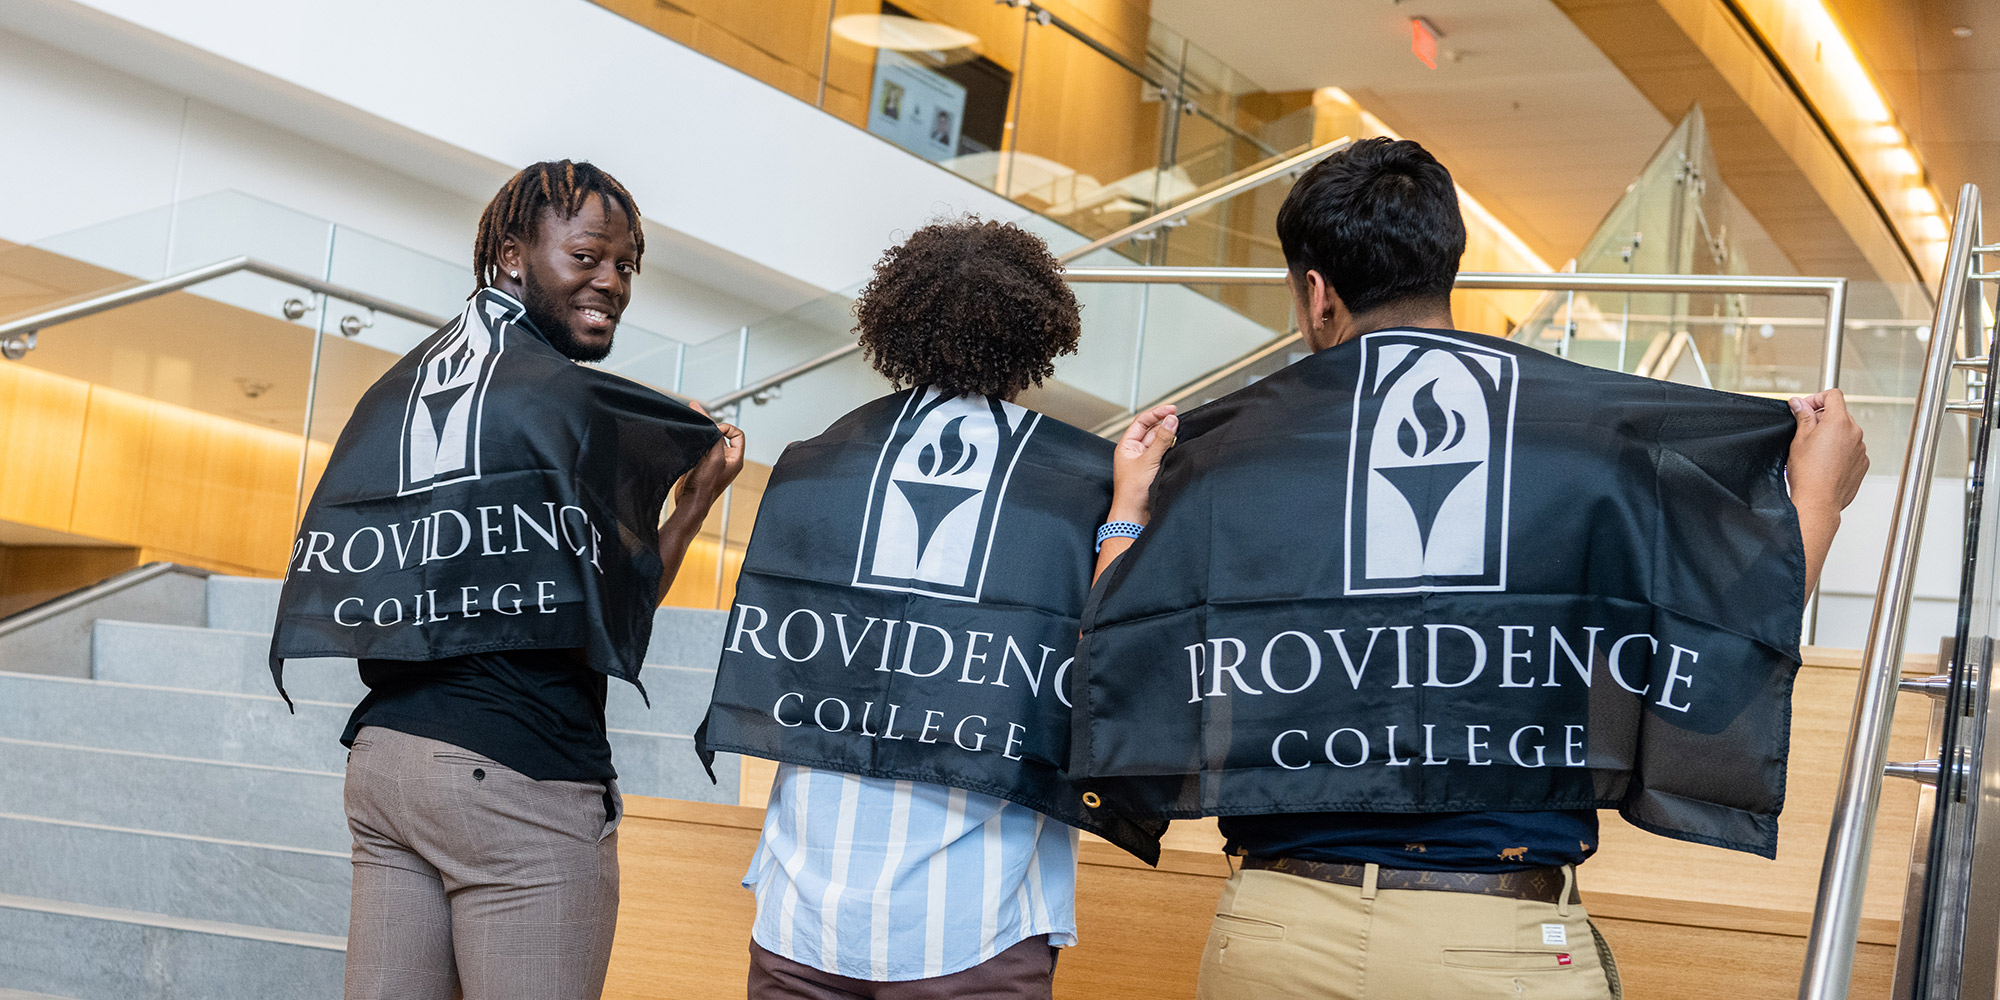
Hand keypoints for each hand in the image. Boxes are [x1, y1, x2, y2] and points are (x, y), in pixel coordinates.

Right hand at [676, 418, 744, 516]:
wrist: (690, 501)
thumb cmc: (705, 485)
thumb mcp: (715, 458)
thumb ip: (716, 439)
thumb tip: (713, 426)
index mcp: (736, 459)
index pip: (737, 434)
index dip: (726, 428)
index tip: (713, 431)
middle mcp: (726, 460)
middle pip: (721, 435)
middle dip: (710, 427)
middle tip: (697, 414)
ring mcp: (713, 463)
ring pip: (709, 440)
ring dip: (701, 434)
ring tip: (693, 426)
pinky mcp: (701, 465)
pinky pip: (700, 447)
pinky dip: (695, 441)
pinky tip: (687, 437)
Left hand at [1110, 404, 1176, 525]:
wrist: (1135, 514)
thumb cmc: (1132, 492)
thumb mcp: (1149, 460)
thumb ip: (1162, 439)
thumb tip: (1171, 420)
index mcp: (1127, 446)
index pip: (1142, 422)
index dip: (1156, 413)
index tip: (1171, 409)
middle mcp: (1135, 452)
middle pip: (1152, 431)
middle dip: (1165, 426)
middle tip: (1179, 421)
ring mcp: (1145, 461)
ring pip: (1160, 443)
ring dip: (1169, 438)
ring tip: (1180, 435)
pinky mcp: (1154, 470)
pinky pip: (1164, 455)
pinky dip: (1172, 450)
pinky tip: (1179, 449)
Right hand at [1787, 390, 1866, 518]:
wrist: (1818, 500)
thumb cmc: (1808, 474)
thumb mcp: (1799, 439)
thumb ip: (1803, 416)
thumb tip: (1800, 403)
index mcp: (1838, 422)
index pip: (1834, 395)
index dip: (1817, 398)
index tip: (1807, 408)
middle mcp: (1854, 432)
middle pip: (1840, 413)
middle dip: (1822, 418)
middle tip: (1805, 431)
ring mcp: (1860, 448)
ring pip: (1845, 432)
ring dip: (1831, 435)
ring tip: (1815, 451)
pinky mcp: (1862, 462)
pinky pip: (1851, 449)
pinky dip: (1839, 450)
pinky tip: (1825, 462)